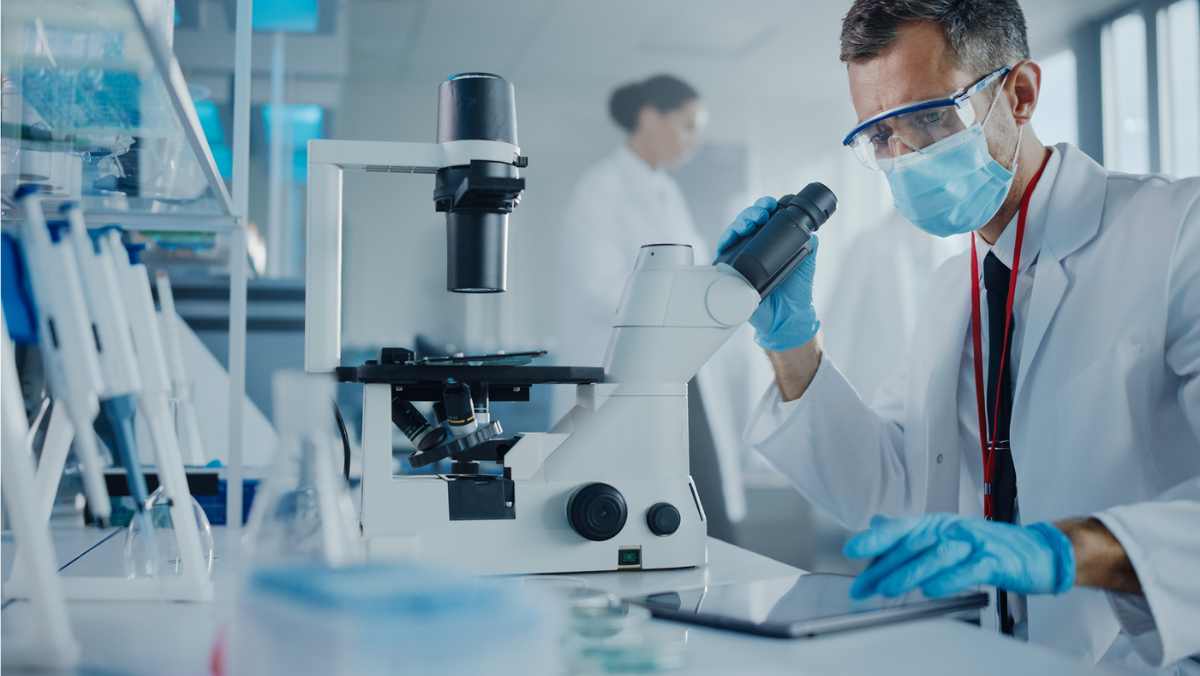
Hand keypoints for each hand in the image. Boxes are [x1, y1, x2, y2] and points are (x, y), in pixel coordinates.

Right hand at [717, 196, 820, 350]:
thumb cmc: (795, 294)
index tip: (771, 205)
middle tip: (762, 213)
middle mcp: (754, 250)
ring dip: (740, 222)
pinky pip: (722, 253)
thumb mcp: (806, 263)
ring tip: (750, 222)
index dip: (764, 209)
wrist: (786, 317)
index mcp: (770, 245)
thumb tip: (811, 229)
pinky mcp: (731, 272)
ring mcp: (741, 260)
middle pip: (746, 223)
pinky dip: (725, 241)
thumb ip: (809, 245)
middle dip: (752, 213)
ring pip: (733, 233)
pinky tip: (732, 236)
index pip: (763, 221)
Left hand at [843, 513, 1075, 598]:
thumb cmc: (990, 546)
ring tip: (889, 587)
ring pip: (937, 556)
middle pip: (914, 545)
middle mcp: (954, 530)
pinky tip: (933, 589)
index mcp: (940, 524)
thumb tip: (878, 525)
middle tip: (865, 584)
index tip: (853, 549)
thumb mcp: (947, 535)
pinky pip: (968, 570)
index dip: (876, 538)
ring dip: (911, 572)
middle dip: (885, 566)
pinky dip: (949, 580)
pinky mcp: (994, 561)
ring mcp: (975, 544)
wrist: (1038, 551)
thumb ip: (911, 534)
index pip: (902, 528)